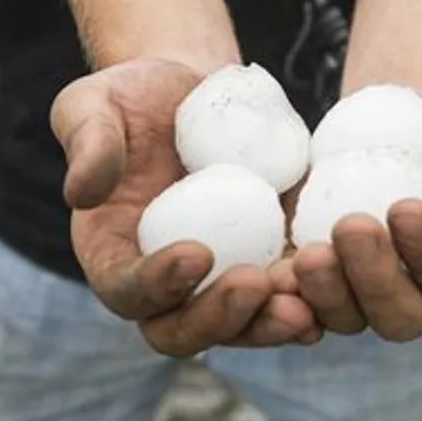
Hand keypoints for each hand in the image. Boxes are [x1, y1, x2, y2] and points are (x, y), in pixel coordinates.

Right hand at [50, 58, 318, 356]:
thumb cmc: (131, 96)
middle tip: (256, 284)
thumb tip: (82, 192)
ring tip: (304, 305)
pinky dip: (311, 300)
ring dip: (270, 323)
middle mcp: (163, 284)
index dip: (157, 284)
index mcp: (113, 256)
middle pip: (184, 330)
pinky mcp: (265, 261)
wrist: (193, 90)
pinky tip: (339, 284)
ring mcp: (218, 280)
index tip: (195, 253)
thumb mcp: (92, 104)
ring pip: (242, 327)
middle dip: (221, 318)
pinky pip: (286, 297)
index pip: (127, 291)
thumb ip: (87, 144)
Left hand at [275, 89, 421, 341]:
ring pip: (347, 317)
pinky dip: (284, 298)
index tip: (406, 207)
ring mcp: (366, 293)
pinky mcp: (323, 278)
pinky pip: (302, 304)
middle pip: (400, 316)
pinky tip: (266, 274)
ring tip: (307, 254)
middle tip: (351, 228)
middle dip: (374, 280)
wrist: (404, 123)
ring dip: (325, 293)